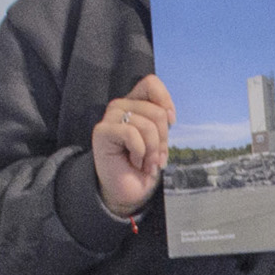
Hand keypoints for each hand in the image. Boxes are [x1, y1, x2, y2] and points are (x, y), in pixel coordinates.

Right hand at [91, 74, 175, 218]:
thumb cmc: (144, 165)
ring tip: (146, 163)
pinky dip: (140, 152)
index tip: (172, 122)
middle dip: (163, 140)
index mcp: (136, 103)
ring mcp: (110, 118)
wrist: (128, 191)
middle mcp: (121, 106)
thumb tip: (169, 114)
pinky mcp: (102, 131)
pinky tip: (134, 162)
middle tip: (157, 158)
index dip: (165, 100)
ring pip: (147, 125)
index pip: (150, 83)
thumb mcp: (159, 140)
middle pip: (156, 111)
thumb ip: (161, 122)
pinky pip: (131, 133)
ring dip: (152, 151)